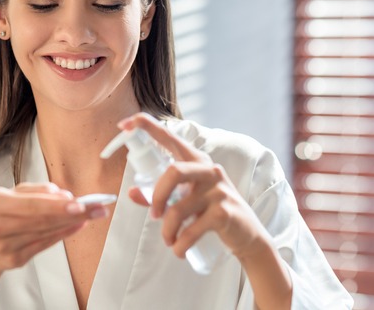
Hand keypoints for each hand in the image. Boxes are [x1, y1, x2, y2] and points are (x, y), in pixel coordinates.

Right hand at [0, 182, 107, 307]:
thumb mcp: (10, 195)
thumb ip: (36, 191)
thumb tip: (63, 195)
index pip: (30, 204)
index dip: (56, 205)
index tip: (79, 203)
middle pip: (40, 220)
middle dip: (72, 213)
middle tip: (94, 207)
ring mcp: (4, 246)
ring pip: (45, 233)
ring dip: (71, 223)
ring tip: (91, 214)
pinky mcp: (14, 260)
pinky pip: (44, 245)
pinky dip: (63, 234)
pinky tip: (76, 226)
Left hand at [119, 113, 269, 259]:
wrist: (248, 236)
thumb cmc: (212, 212)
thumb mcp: (186, 200)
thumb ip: (159, 196)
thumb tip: (132, 192)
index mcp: (196, 161)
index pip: (171, 137)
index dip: (147, 126)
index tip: (125, 124)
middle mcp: (209, 170)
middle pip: (173, 172)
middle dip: (156, 197)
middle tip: (153, 216)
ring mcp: (218, 190)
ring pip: (178, 208)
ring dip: (167, 230)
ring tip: (169, 240)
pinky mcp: (224, 212)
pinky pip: (191, 230)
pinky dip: (180, 244)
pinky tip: (179, 250)